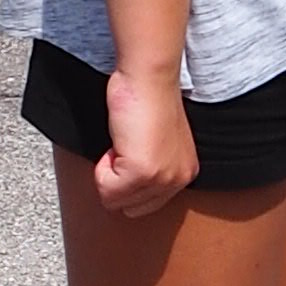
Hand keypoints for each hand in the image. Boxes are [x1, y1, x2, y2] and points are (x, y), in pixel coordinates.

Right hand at [93, 61, 197, 216]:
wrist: (148, 78)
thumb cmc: (147, 100)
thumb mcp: (159, 143)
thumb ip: (152, 167)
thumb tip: (125, 189)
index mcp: (184, 173)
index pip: (146, 205)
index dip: (127, 181)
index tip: (131, 150)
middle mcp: (178, 179)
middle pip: (131, 208)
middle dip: (118, 182)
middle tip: (125, 148)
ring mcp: (161, 178)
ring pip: (116, 200)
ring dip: (108, 172)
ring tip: (122, 143)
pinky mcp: (142, 172)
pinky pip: (106, 189)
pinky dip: (101, 167)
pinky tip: (117, 142)